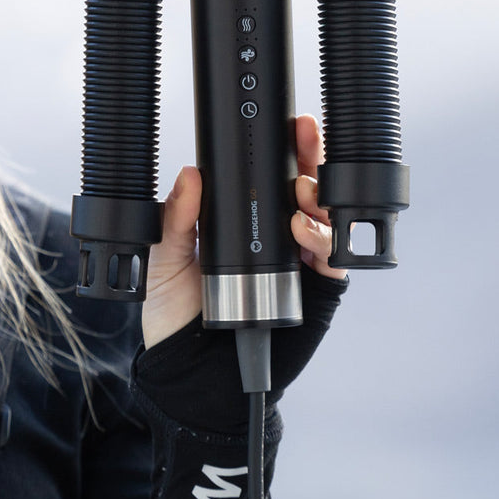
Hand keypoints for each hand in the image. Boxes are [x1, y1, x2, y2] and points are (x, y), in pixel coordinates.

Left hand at [140, 115, 344, 348]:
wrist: (191, 372)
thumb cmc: (176, 314)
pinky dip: (328, 243)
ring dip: (319, 201)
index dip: (285, 150)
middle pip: (307, 190)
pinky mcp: (316, 294)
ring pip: (326, 220)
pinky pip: (334, 263)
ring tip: (300, 199)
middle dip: (313, 160)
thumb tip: (189, 175)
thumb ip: (176, 218)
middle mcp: (275, 237)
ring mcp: (298, 263)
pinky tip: (306, 234)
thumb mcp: (164, 257)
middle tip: (306, 143)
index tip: (291, 126)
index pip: (269, 178)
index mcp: (242, 221)